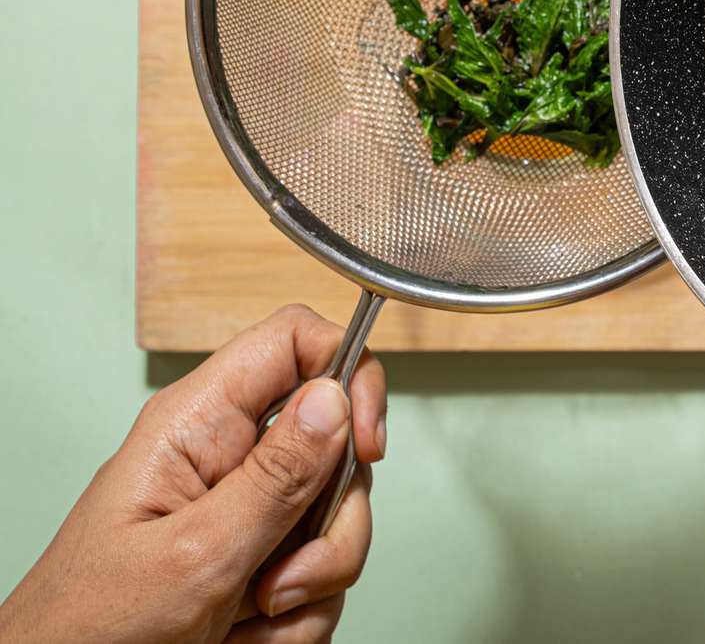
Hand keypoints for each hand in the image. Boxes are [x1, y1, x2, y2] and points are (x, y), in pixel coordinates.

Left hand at [0, 305, 386, 642]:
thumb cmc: (88, 630)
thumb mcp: (194, 552)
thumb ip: (274, 476)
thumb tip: (335, 397)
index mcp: (197, 424)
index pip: (296, 340)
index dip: (349, 374)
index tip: (367, 444)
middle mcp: (227, 456)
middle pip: (336, 446)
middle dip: (332, 522)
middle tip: (284, 573)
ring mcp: (246, 511)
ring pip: (335, 519)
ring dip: (314, 583)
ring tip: (252, 616)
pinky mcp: (258, 560)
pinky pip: (322, 575)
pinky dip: (297, 619)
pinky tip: (248, 635)